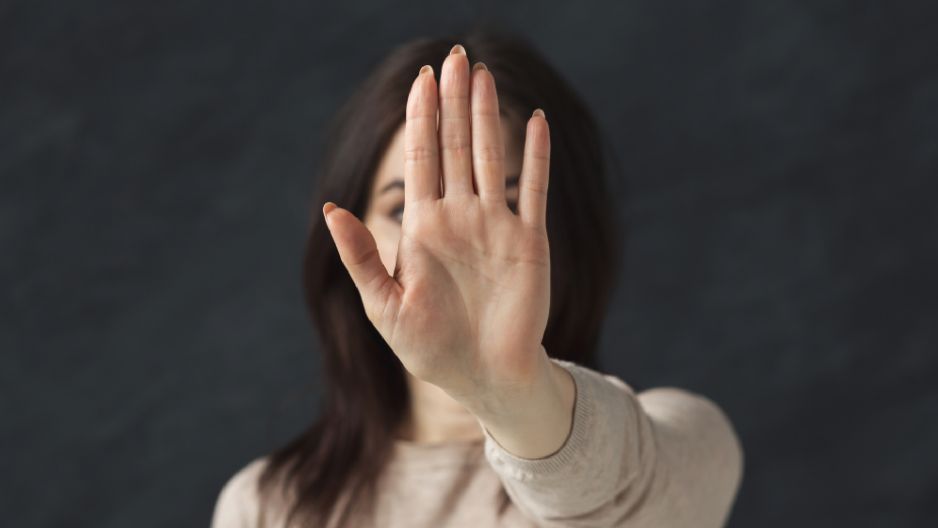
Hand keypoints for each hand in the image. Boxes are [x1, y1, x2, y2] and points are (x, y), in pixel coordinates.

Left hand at [323, 45, 551, 404]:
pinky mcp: (528, 241)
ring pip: (489, 158)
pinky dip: (534, 157)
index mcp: (424, 227)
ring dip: (486, 117)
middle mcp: (459, 217)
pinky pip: (532, 190)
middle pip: (454, 146)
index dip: (421, 118)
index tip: (422, 79)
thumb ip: (362, 257)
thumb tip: (332, 210)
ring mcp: (495, 225)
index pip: (421, 159)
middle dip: (454, 102)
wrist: (484, 377)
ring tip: (483, 75)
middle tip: (455, 57)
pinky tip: (532, 123)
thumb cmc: (430, 348)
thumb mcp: (385, 305)